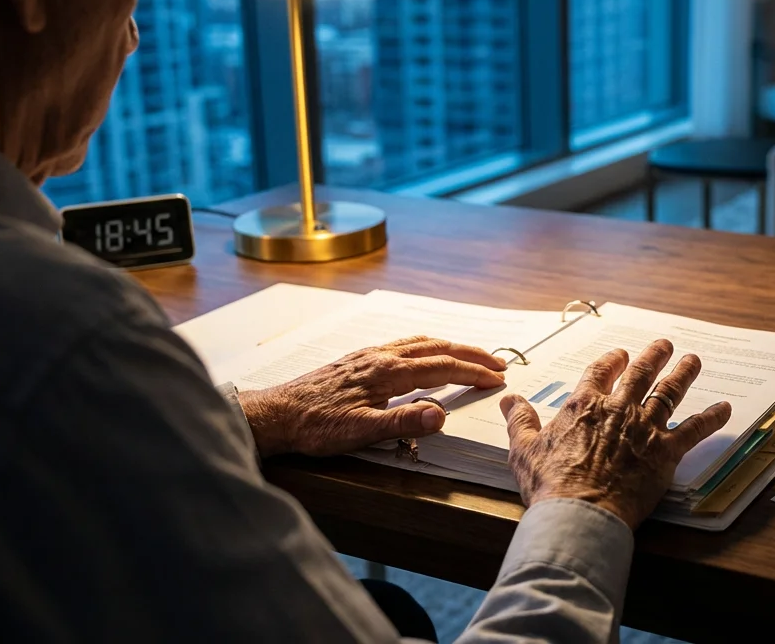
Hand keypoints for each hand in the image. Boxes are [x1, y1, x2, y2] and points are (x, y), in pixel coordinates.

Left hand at [239, 336, 506, 456]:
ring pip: (419, 342)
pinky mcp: (358, 359)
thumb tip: (441, 414)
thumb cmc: (315, 426)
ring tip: (471, 354)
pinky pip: (403, 345)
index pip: (442, 367)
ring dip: (451, 347)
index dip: (473, 373)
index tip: (498, 379)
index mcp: (387, 372)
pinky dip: (427, 346)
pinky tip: (424, 354)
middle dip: (471, 354)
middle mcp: (381, 356)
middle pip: (437, 348)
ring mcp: (369, 354)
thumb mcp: (360, 432)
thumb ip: (403, 422)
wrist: (276, 414)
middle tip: (498, 363)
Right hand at [500, 339, 731, 528]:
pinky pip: (695, 429)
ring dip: (684, 373)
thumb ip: (519, 420)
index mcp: (585, 405)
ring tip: (694, 360)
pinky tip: (725, 408)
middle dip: (654, 355)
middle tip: (664, 345)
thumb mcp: (523, 449)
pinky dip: (712, 418)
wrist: (579, 513)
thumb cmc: (549, 484)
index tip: (619, 354)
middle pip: (641, 373)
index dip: (612, 361)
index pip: (600, 371)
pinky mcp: (666, 452)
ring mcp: (645, 428)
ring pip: (670, 392)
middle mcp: (618, 409)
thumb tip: (509, 399)